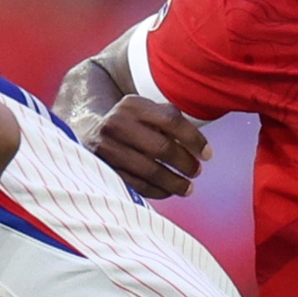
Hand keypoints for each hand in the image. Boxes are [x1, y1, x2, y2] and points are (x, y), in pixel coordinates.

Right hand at [75, 95, 211, 198]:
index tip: (208, 154)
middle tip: (197, 171)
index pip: (171, 120)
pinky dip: (157, 191)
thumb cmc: (130, 123)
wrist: (89, 130)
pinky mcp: (103, 169)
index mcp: (133, 105)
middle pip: (162, 147)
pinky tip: (168, 191)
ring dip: (174, 182)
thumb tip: (200, 148)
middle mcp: (116, 123)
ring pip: (150, 170)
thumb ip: (169, 120)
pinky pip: (137, 185)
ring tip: (188, 187)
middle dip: (185, 163)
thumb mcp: (145, 111)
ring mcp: (107, 148)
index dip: (194, 139)